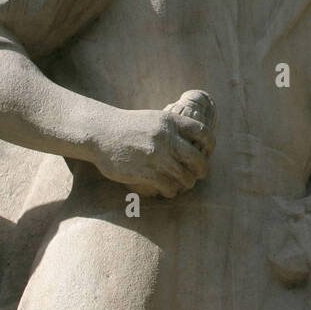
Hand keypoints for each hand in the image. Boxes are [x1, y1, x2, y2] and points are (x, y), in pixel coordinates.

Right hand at [91, 91, 214, 197]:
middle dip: (202, 169)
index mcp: (170, 121)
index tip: (208, 152)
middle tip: (200, 174)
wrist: (100, 132)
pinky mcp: (145, 171)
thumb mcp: (154, 118)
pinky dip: (172, 191)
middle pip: (197, 159)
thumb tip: (194, 141)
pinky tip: (169, 191)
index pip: (203, 133)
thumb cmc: (128, 126)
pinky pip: (168, 186)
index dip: (210, 145)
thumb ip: (173, 128)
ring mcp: (156, 155)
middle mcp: (166, 138)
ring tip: (185, 184)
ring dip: (187, 183)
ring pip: (184, 176)